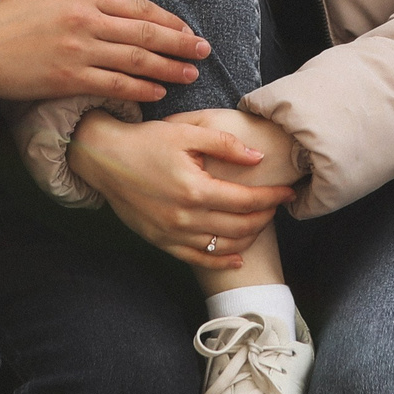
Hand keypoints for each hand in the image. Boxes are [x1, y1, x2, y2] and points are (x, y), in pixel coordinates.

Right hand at [0, 0, 208, 104]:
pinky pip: (113, 85)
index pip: (138, 6)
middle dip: (179, 43)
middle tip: (204, 51)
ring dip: (167, 69)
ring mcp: (77, 51)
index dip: (167, 19)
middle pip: (144, 33)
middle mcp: (84, 21)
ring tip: (191, 74)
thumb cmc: (9, 18)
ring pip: (135, 61)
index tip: (188, 29)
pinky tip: (158, 93)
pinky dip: (139, 90)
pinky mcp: (67, 79)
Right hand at [69, 111, 298, 268]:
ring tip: (261, 222)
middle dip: (265, 217)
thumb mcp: (187, 132)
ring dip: (248, 237)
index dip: (272, 197)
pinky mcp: (161, 242)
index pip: (246, 200)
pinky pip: (197, 259)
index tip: (288, 192)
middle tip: (276, 206)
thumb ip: (225, 144)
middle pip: (239, 227)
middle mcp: (185, 217)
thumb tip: (258, 158)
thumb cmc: (147, 141)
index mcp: (195, 189)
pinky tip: (237, 257)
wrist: (105, 159)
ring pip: (222, 247)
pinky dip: (221, 260)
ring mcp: (172, 234)